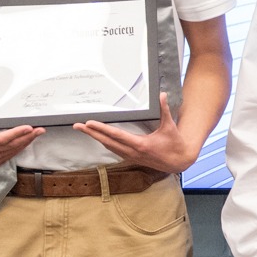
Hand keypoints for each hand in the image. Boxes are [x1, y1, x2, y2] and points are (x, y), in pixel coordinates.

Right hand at [0, 88, 43, 168]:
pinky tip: (26, 143)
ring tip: (37, 134)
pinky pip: (8, 156)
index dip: (16, 133)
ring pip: (12, 151)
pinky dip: (19, 149)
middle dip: (27, 137)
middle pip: (11, 145)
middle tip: (40, 129)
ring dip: (26, 143)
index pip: (1, 138)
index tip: (28, 127)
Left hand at [77, 93, 199, 172]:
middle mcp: (133, 152)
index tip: (89, 123)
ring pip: (108, 147)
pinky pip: (114, 150)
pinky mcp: (132, 159)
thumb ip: (165, 110)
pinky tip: (100, 139)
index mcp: (140, 144)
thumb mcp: (170, 127)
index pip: (115, 135)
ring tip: (85, 131)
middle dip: (90, 133)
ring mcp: (131, 156)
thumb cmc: (175, 144)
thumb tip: (162, 95)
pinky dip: (105, 143)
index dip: (101, 128)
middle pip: (106, 141)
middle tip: (77, 126)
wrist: (179, 162)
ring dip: (96, 138)